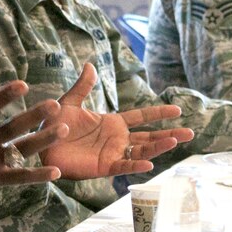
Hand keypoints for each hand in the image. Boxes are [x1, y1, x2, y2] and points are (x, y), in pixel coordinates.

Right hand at [0, 57, 68, 226]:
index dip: (5, 96)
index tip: (23, 84)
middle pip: (11, 130)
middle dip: (34, 117)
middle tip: (56, 104)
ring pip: (20, 152)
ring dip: (44, 141)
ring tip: (65, 129)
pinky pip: (18, 178)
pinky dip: (37, 175)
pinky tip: (56, 172)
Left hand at [41, 63, 194, 177]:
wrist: (40, 145)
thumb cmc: (54, 125)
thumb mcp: (69, 102)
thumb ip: (83, 86)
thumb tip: (89, 64)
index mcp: (111, 123)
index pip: (141, 117)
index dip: (158, 114)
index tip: (178, 110)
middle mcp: (116, 139)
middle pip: (148, 137)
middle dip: (169, 135)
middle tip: (190, 133)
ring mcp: (112, 153)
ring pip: (141, 151)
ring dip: (158, 148)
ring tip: (176, 141)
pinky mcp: (103, 166)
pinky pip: (123, 166)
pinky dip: (136, 165)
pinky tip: (149, 163)